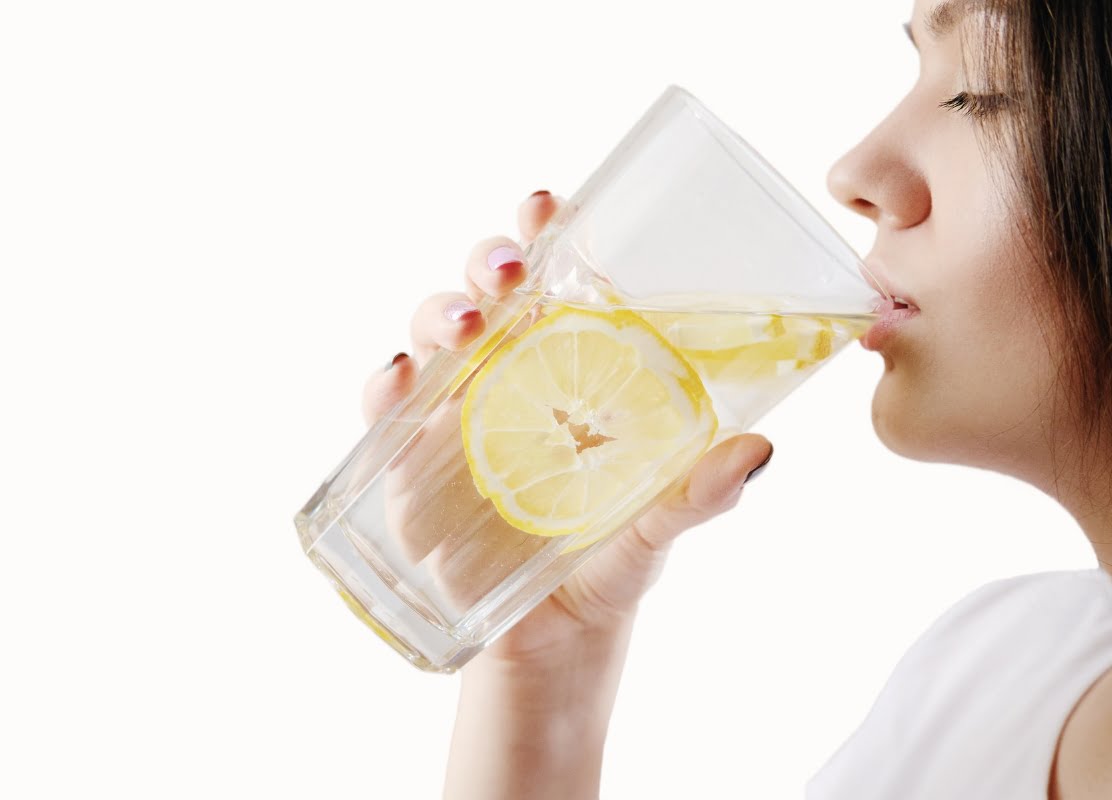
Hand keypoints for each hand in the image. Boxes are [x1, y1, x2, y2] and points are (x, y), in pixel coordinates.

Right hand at [360, 190, 773, 665]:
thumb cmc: (609, 566)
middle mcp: (514, 377)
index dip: (546, 231)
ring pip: (436, 337)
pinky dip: (385, 388)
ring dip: (439, 314)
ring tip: (467, 325)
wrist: (553, 647)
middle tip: (508, 270)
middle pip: (489, 294)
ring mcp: (459, 415)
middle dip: (489, 264)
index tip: (550, 204)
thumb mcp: (657, 527)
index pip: (560, 281)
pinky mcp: (415, 463)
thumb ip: (698, 495)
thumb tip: (758, 453)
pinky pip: (388, 413)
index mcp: (576, 369)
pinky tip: (398, 380)